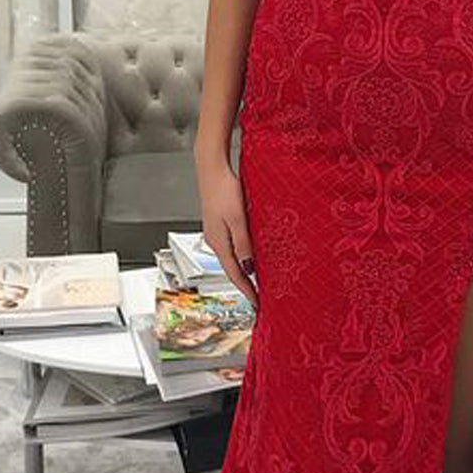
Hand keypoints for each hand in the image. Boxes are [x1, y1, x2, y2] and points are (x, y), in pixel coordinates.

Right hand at [194, 151, 259, 310]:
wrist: (212, 168)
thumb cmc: (224, 189)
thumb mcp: (238, 219)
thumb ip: (244, 244)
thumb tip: (249, 268)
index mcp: (218, 242)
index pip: (234, 274)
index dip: (247, 290)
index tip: (257, 303)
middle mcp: (215, 240)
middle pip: (232, 269)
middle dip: (245, 285)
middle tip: (259, 297)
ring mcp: (216, 232)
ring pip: (232, 258)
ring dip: (244, 271)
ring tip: (257, 282)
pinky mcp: (220, 223)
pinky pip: (232, 246)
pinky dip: (242, 256)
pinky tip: (250, 256)